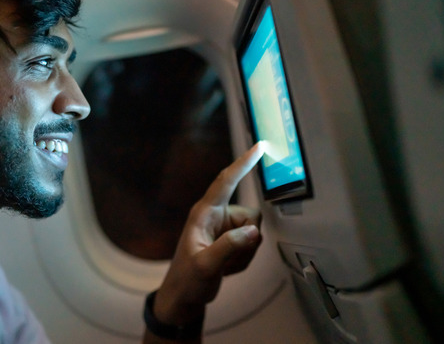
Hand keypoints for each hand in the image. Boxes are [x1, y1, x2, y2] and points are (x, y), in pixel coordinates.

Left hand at [153, 142, 265, 325]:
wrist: (183, 296)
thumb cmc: (187, 279)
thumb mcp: (206, 265)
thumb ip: (229, 247)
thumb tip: (253, 231)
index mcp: (204, 213)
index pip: (226, 181)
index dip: (243, 163)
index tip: (260, 146)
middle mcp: (215, 215)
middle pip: (250, 215)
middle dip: (247, 240)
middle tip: (228, 260)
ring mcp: (223, 227)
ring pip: (254, 231)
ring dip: (244, 253)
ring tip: (224, 265)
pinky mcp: (230, 239)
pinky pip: (251, 243)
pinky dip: (243, 259)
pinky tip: (227, 267)